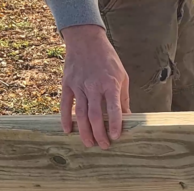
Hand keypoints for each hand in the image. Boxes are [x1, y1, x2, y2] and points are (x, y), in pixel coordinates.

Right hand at [60, 25, 129, 148]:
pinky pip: (65, 105)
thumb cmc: (108, 60)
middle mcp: (93, 86)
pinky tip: (68, 131)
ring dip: (84, 132)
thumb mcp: (122, 77)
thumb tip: (128, 117)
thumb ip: (122, 98)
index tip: (115, 137)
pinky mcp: (67, 85)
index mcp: (110, 85)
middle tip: (103, 146)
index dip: (114, 125)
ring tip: (89, 143)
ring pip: (80, 114)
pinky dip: (65, 119)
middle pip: (95, 116)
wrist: (86, 40)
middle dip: (99, 134)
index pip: (113, 109)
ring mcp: (79, 86)